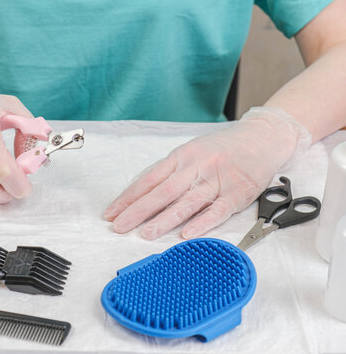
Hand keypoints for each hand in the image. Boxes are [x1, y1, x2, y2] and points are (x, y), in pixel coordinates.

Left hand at [104, 107, 311, 239]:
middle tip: (120, 227)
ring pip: (187, 202)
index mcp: (181, 157)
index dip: (128, 197)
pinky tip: (186, 235)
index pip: (149, 179)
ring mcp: (217, 180)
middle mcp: (196, 167)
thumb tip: (141, 193)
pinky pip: (217, 210)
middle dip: (138, 211)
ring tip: (145, 233)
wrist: (262, 137)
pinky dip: (202, 223)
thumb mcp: (191, 152)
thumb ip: (170, 172)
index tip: (111, 213)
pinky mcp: (238, 193)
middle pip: (162, 192)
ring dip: (164, 219)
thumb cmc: (222, 148)